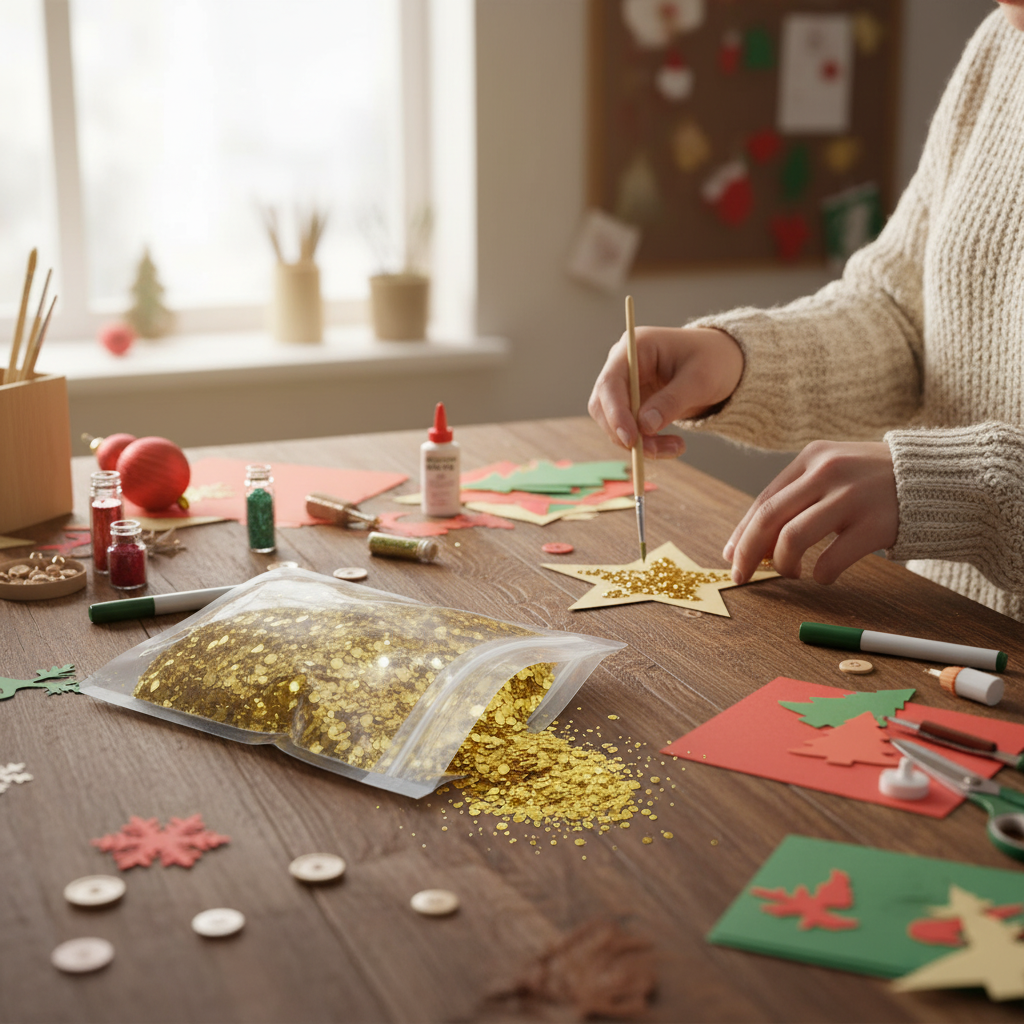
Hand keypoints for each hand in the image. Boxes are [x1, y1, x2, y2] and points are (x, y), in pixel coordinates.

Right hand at [588, 326, 743, 458]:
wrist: (722, 364)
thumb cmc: (713, 361)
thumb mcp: (699, 380)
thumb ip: (671, 401)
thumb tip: (644, 427)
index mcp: (635, 347)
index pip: (610, 383)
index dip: (615, 413)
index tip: (630, 439)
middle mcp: (622, 365)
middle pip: (604, 406)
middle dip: (627, 434)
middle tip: (656, 452)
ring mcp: (625, 386)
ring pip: (614, 424)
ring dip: (640, 443)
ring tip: (676, 448)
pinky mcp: (632, 404)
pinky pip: (629, 431)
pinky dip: (647, 444)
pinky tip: (672, 446)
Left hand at [724, 441, 898, 585]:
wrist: (940, 477)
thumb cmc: (875, 482)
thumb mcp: (834, 472)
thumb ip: (797, 499)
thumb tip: (751, 546)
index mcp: (812, 458)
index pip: (763, 500)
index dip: (742, 533)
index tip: (730, 556)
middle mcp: (827, 472)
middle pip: (769, 518)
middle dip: (747, 553)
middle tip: (740, 576)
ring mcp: (852, 497)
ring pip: (792, 538)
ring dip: (783, 564)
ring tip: (791, 573)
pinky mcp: (876, 524)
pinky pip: (830, 560)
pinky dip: (819, 574)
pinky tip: (823, 574)